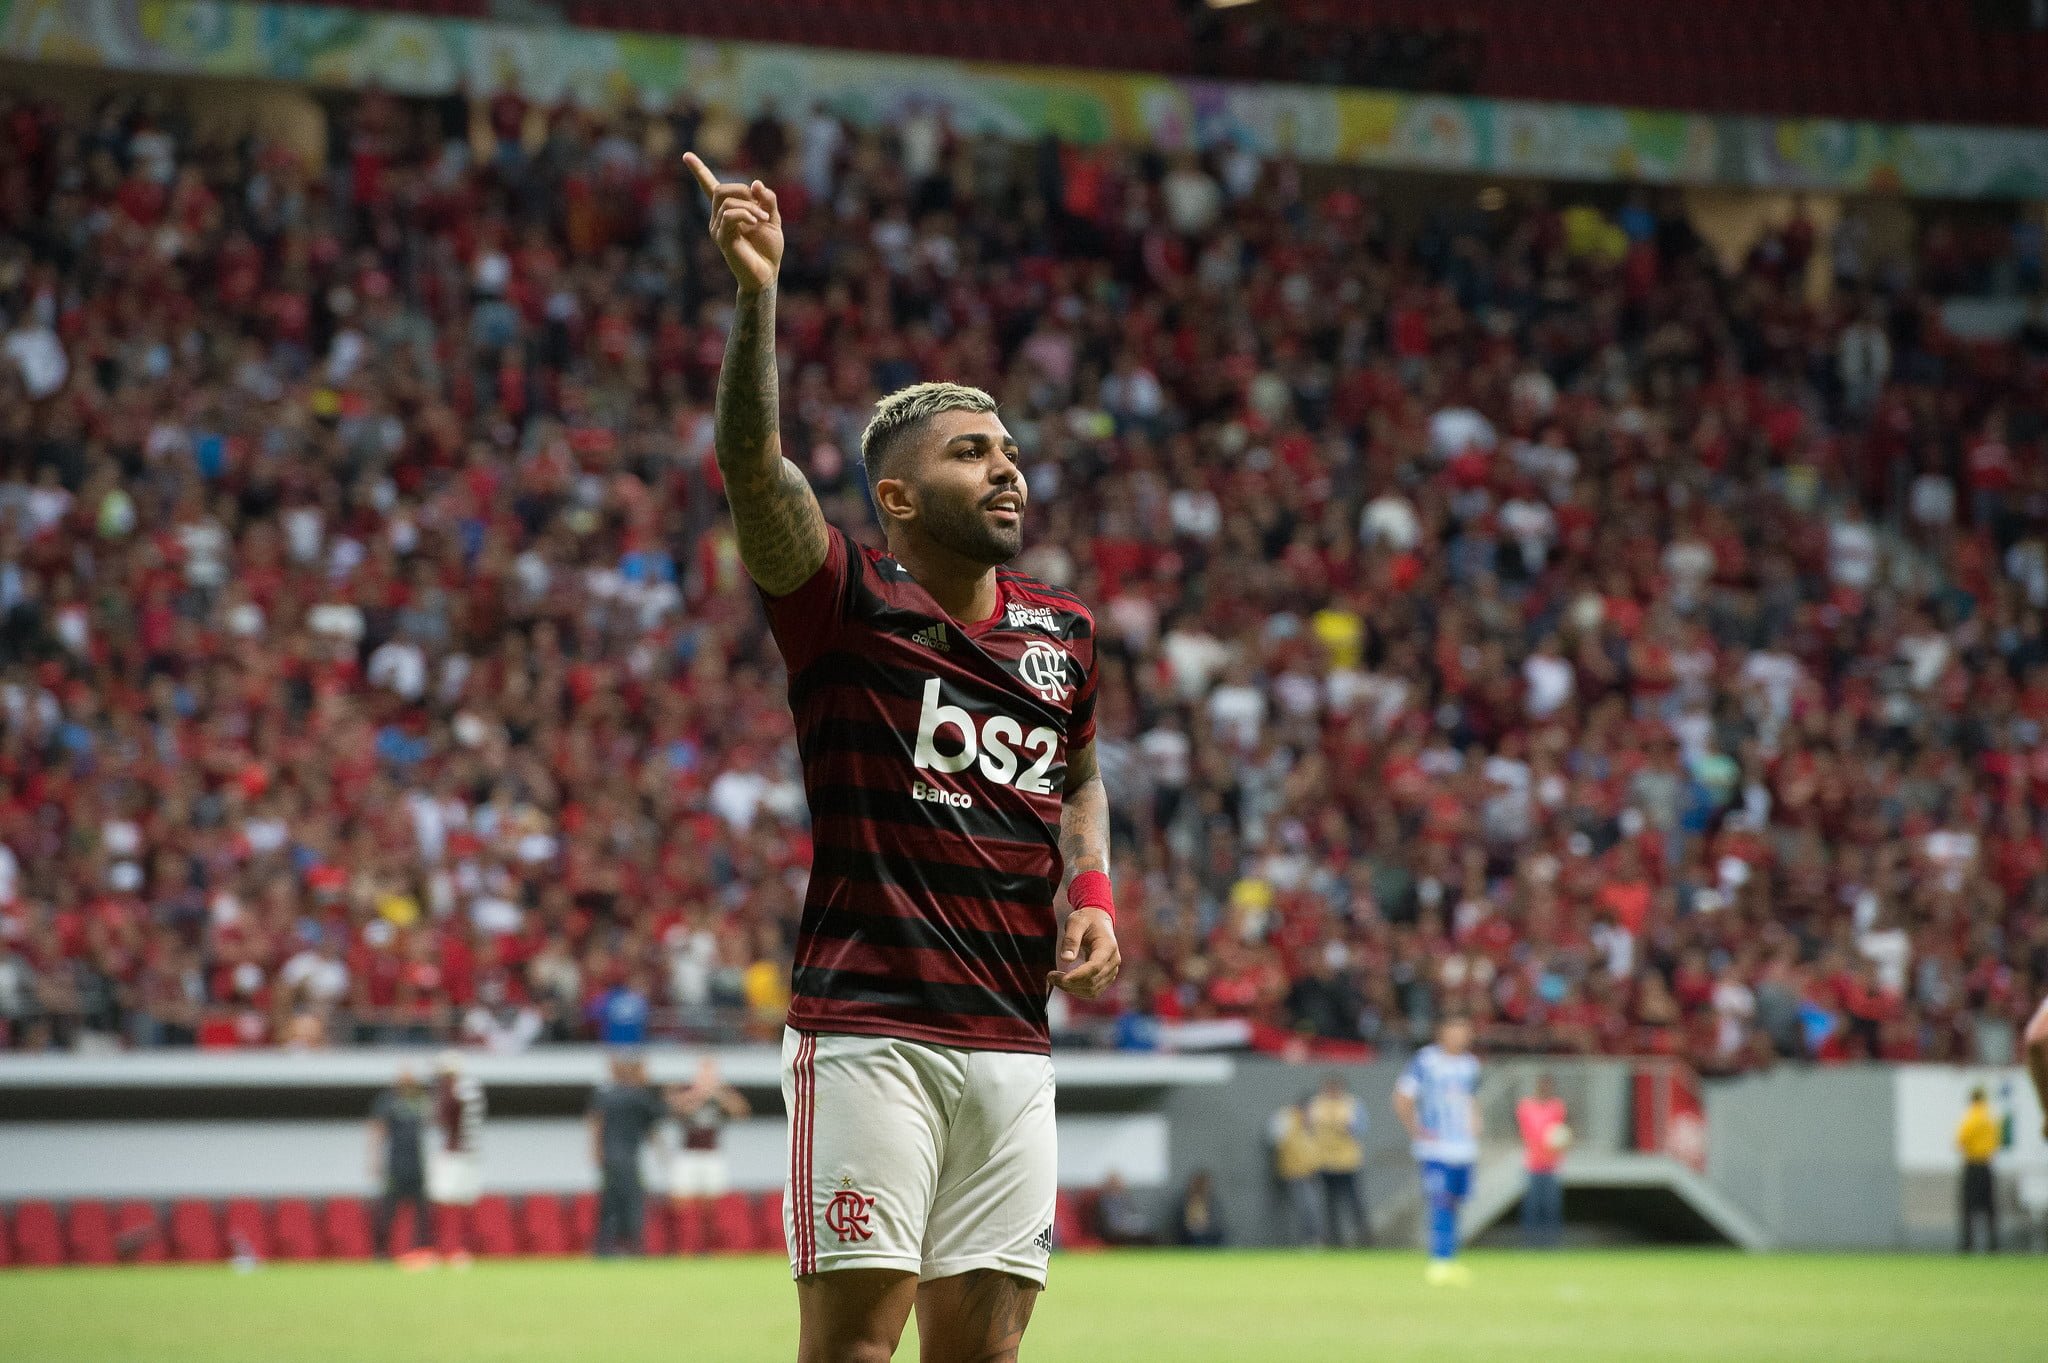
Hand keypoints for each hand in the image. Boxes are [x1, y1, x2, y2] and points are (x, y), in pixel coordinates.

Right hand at [683, 151, 781, 293]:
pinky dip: (746, 213)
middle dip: (742, 190)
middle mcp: (718, 218)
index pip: (709, 187)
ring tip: (764, 218)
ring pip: (727, 202)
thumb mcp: (772, 218)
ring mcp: (718, 228)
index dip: (698, 170)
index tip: (686, 155)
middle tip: (761, 205)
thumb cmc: (768, 248)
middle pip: (721, 189)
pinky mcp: (722, 238)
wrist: (767, 273)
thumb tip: (755, 183)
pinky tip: (756, 222)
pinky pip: (730, 215)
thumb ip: (767, 200)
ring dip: (750, 206)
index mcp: (728, 211)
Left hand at [1048, 905, 1119, 999]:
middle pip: (1093, 981)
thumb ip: (1071, 939)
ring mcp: (1112, 971)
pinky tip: (1065, 983)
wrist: (1098, 920)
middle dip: (1070, 983)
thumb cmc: (1086, 920)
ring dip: (1072, 989)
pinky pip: (1093, 991)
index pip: (1095, 967)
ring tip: (1055, 979)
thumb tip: (1066, 959)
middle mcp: (1113, 961)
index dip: (1078, 976)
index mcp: (1108, 946)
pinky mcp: (1107, 978)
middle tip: (1050, 976)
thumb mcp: (1075, 922)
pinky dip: (1078, 991)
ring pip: (1093, 990)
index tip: (1061, 979)